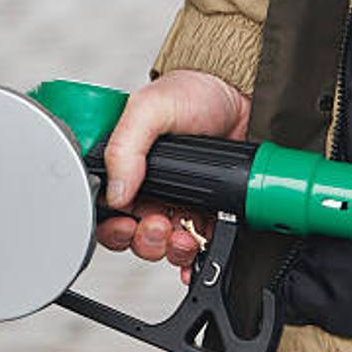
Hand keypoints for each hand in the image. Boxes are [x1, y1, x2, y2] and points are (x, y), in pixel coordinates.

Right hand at [96, 70, 250, 282]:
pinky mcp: (207, 214)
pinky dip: (193, 259)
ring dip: (169, 248)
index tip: (127, 223)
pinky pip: (195, 249)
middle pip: (132, 236)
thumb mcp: (150, 108)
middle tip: (159, 222)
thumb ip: (125, 145)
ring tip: (183, 233)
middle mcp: (148, 189)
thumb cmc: (196, 92)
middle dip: (144, 239)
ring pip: (162, 246)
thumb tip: (115, 190)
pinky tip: (197, 252)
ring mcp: (178, 203)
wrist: (245, 96)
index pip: (106, 211)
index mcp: (126, 167)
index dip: (112, 226)